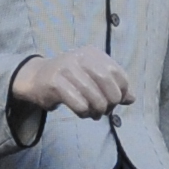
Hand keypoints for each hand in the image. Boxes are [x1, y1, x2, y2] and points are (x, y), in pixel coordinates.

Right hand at [10, 48, 133, 118]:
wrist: (36, 78)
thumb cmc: (70, 79)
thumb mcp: (93, 77)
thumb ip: (113, 86)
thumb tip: (131, 99)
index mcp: (93, 54)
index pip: (117, 73)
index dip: (122, 91)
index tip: (118, 102)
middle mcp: (80, 57)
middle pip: (107, 82)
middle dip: (111, 102)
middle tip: (106, 111)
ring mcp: (67, 68)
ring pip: (93, 96)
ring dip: (97, 110)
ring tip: (94, 114)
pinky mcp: (55, 83)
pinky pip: (79, 103)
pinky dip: (84, 113)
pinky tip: (82, 113)